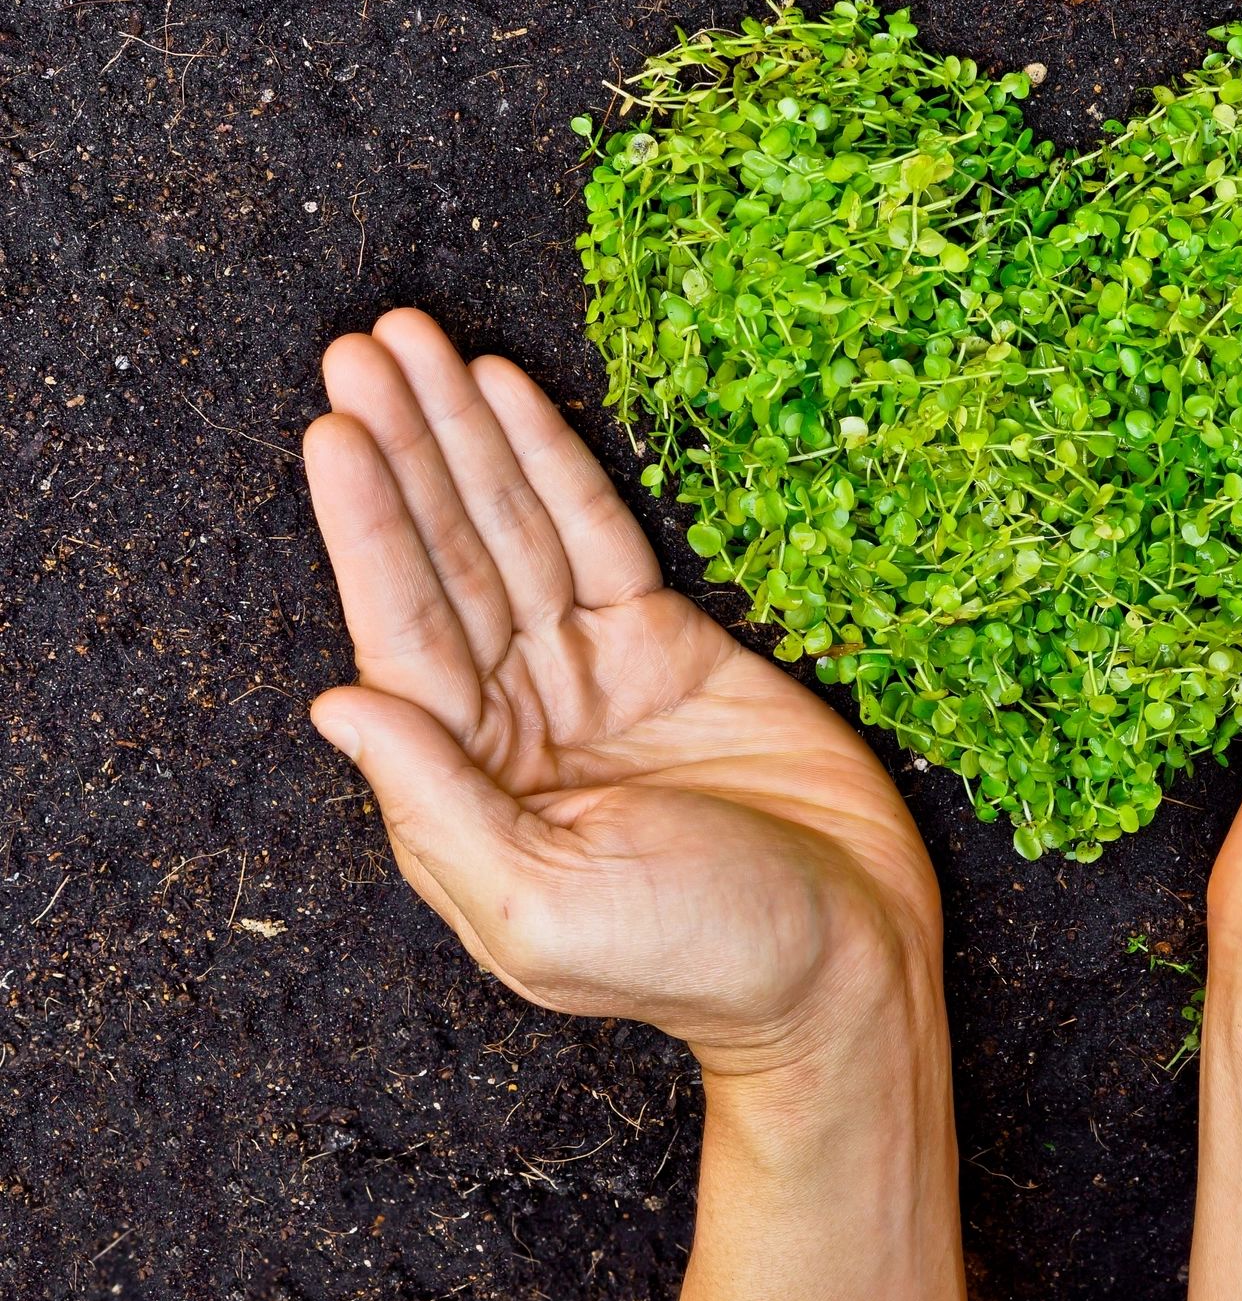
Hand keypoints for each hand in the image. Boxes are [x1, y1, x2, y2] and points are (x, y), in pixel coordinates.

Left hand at [304, 308, 959, 1300]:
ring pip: (513, 532)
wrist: (846, 956)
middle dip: (406, 450)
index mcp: (469, 785)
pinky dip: (554, 465)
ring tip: (416, 342)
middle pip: (446, 558)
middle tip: (365, 344)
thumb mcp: (548, 909)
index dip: (370, 526)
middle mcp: (514, 718)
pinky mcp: (670, 646)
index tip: (339, 426)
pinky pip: (599, 539)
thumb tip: (337, 702)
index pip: (403, 631)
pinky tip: (510, 395)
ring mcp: (590, 674)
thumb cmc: (698, 957)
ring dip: (462, 436)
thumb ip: (440, 806)